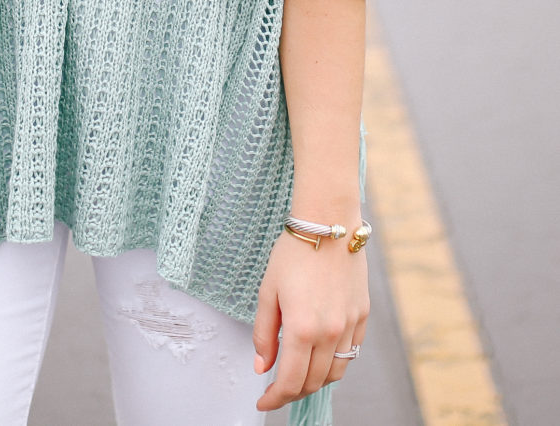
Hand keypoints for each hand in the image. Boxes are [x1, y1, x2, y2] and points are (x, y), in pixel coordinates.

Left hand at [252, 224, 369, 410]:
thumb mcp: (268, 291)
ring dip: (316, 381)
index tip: (263, 401)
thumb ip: (264, 333)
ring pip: (335, 372)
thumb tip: (263, 366)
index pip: (290, 382)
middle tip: (277, 387)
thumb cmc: (295, 252)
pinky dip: (335, 362)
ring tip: (299, 374)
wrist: (328, 223)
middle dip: (293, 391)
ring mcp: (349, 325)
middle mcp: (330, 332)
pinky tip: (321, 354)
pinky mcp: (362, 314)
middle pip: (313, 383)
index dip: (274, 398)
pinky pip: (351, 352)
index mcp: (302, 328)